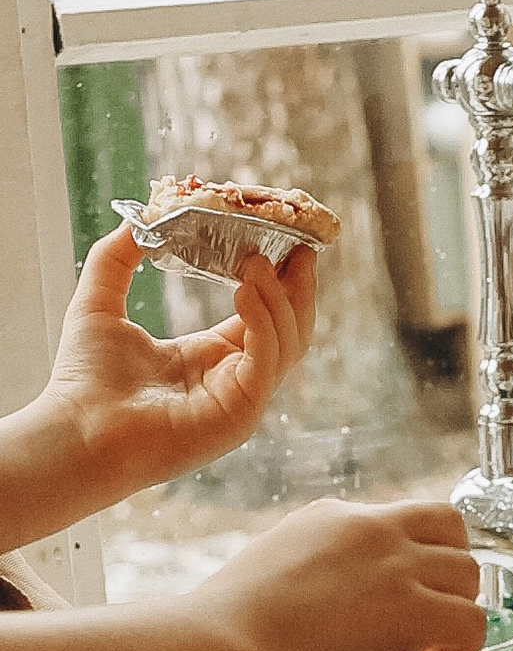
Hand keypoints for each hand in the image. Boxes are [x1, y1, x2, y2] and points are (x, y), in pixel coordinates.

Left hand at [36, 227, 318, 501]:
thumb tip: (135, 218)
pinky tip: (245, 290)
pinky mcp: (242, 413)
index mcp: (213, 359)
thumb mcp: (98, 306)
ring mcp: (244, 400)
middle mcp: (236, 380)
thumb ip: (116, 260)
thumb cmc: (84, 381)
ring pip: (289, 341)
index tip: (284, 240)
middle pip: (291, 327)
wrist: (75, 432)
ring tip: (256, 261)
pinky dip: (263, 321)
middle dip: (297, 285)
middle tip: (298, 245)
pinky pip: (268, 359)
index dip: (278, 279)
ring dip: (279, 297)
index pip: (264, 315)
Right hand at [189, 500, 486, 650]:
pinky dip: (467, 645)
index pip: (402, 517)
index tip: (408, 592)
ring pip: (468, 572)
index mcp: (333, 516)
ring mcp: (393, 563)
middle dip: (451, 569)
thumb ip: (313, 564)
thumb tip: (335, 595)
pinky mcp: (409, 606)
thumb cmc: (226, 627)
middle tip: (434, 613)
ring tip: (433, 646)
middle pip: (450, 526)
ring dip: (458, 608)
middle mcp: (371, 527)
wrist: (217, 645)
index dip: (419, 554)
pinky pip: (471, 620)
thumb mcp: (270, 566)